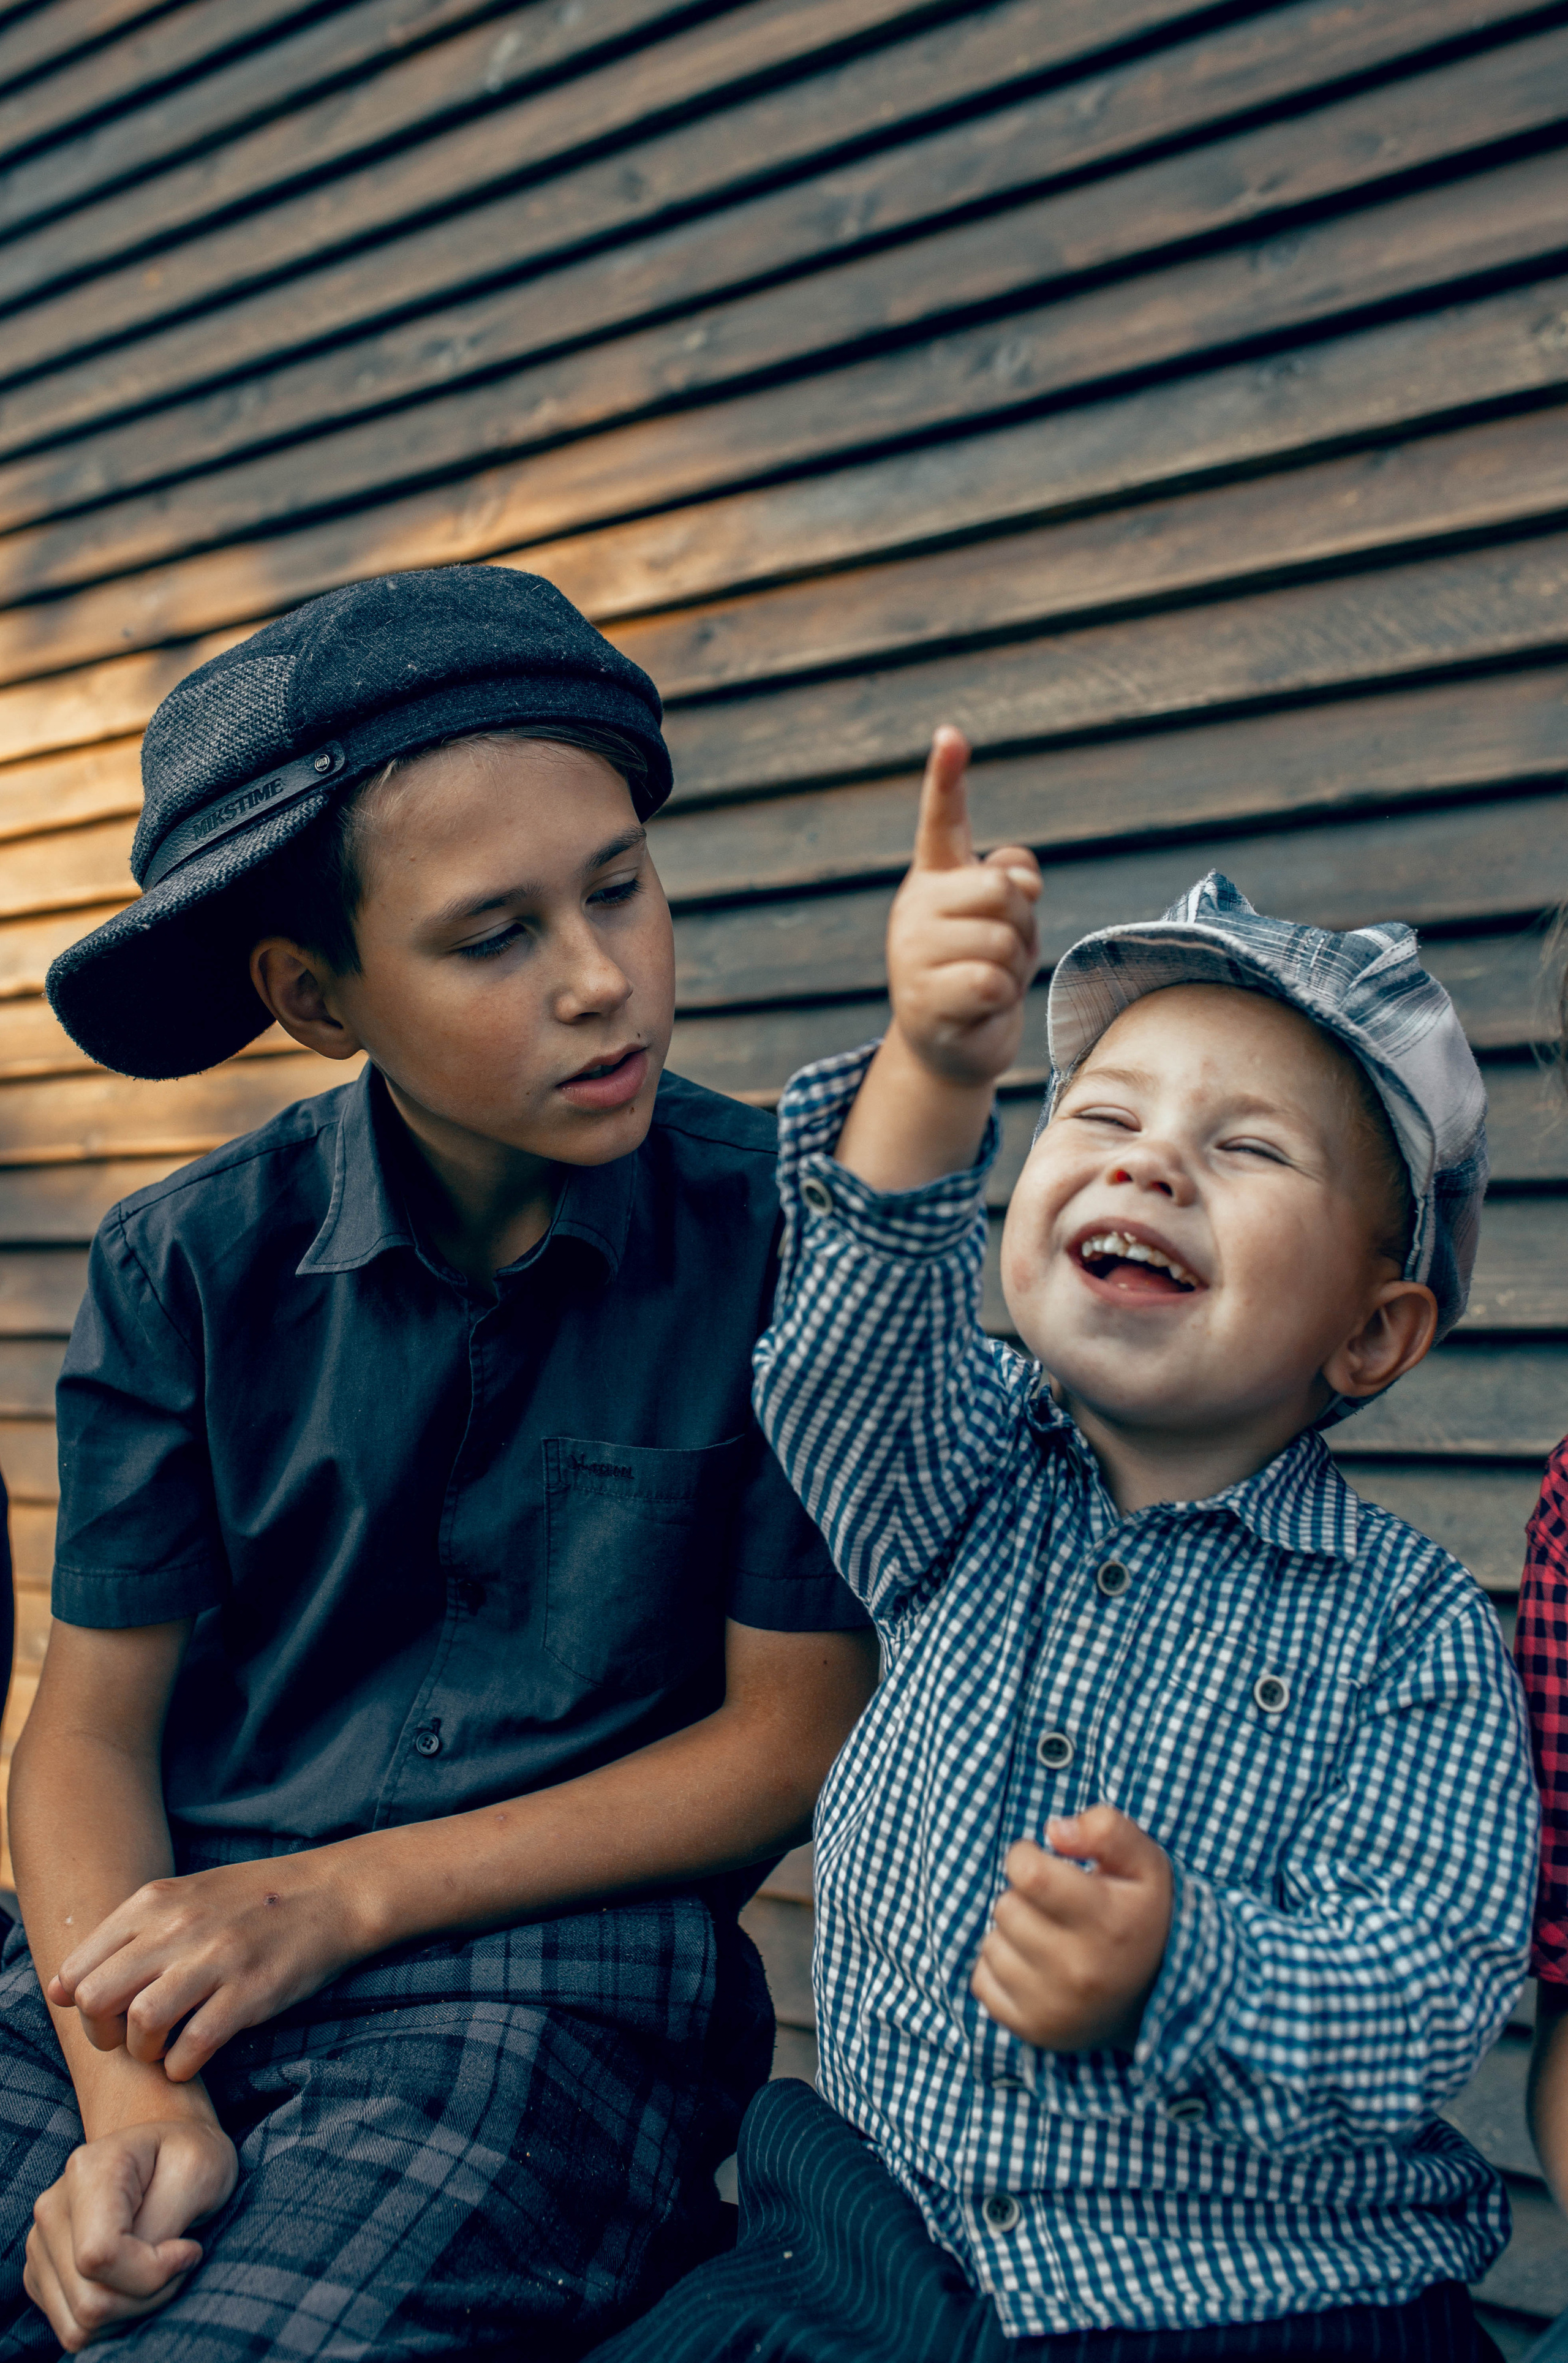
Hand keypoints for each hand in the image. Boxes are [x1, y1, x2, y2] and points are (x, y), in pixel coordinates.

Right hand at [24, 2118, 237, 2350]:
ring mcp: (41, 2244)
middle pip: (90, 2301)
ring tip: (159, 2269)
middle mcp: (52, 2209)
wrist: (167, 2149)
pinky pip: (74, 2329)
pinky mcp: (42, 2276)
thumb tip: (140, 2272)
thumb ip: (165, 2221)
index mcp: (88, 2171)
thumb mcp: (198, 2169)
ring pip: (80, 2325)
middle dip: (149, 2296)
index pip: (99, 2256)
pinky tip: (136, 2280)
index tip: (188, 2249)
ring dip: (133, 2310)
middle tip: (180, 2260)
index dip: (152, 2271)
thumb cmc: (188, 2156)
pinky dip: (114, 2319)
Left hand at [48, 1850, 369, 2079]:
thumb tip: (64, 1987)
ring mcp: (216, 1961)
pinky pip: (192, 2048)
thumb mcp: (185, 1896)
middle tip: (130, 2038)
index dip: (79, 2005)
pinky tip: (193, 2058)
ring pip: (141, 2023)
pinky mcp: (250, 1993)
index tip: (106, 2015)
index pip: (77, 1969)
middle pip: (96, 1999)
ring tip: (163, 2048)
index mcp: (154, 1902)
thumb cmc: (252, 1901)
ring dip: (144, 2052)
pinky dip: (182, 2066)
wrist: (331, 1893)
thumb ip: (129, 1933)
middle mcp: (178, 1927)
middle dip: (104, 2034)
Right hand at [886, 726, 1041, 1087]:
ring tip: (990, 980)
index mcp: (936, 876)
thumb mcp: (1007, 917)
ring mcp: (913, 953)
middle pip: (1002, 889)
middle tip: (1002, 951)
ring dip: (1015, 967)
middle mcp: (916, 906)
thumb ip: (1013, 881)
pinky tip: (979, 1006)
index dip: (947, 776)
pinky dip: (1001, 998)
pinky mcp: (924, 999)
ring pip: (1003, 940)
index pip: (942, 818)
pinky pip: (992, 982)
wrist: (950, 1044)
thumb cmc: (982, 966)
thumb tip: (1018, 880)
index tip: (950, 734)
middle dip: (1021, 924)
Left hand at [972, 1807, 1171, 2052]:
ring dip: (1011, 1934)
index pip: (1029, 1874)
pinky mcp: (1033, 2029)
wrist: (1158, 1995)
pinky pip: (982, 1981)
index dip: (1025, 1856)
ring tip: (1048, 1937)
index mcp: (1108, 1922)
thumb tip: (1054, 1831)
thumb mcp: (1144, 1862)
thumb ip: (1106, 1829)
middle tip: (1053, 1907)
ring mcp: (1055, 2006)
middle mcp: (1081, 1970)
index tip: (1040, 1860)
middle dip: (1022, 1897)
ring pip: (992, 1943)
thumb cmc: (1141, 1914)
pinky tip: (1034, 1967)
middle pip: (1006, 1907)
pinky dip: (1000, 1970)